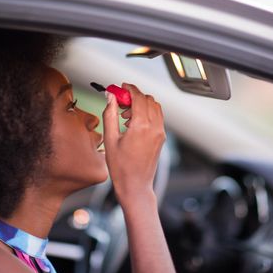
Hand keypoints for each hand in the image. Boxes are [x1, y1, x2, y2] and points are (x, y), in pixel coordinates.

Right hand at [102, 83, 165, 205]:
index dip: (129, 89)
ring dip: (141, 105)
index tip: (121, 87)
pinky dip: (146, 114)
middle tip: (120, 102)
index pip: (138, 97)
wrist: (135, 186)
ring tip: (125, 116)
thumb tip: (110, 97)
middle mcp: (155, 127)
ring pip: (155, 107)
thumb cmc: (120, 167)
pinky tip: (133, 124)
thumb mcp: (110, 139)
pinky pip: (157, 117)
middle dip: (134, 96)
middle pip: (148, 99)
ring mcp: (160, 133)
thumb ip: (110, 114)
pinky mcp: (162, 138)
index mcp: (141, 126)